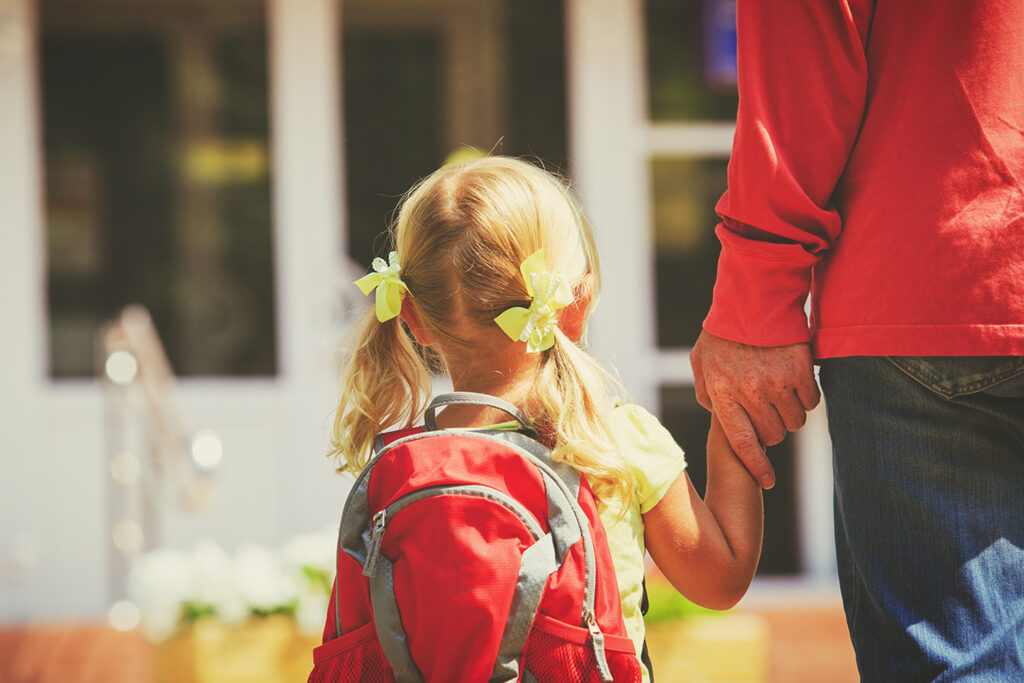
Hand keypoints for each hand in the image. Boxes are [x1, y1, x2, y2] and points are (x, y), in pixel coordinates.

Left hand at [690, 330, 819, 488]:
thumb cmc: (723, 331)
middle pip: (773, 435)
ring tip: (781, 393)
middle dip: (772, 430)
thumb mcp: (701, 361)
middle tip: (768, 412)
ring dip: (791, 414)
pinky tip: (797, 382)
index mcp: (723, 394)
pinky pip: (812, 401)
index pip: (742, 444)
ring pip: (795, 422)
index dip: (756, 467)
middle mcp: (750, 392)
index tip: (768, 482)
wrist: (753, 297)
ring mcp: (777, 382)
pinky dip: (808, 397)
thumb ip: (705, 391)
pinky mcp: (801, 370)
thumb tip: (714, 413)